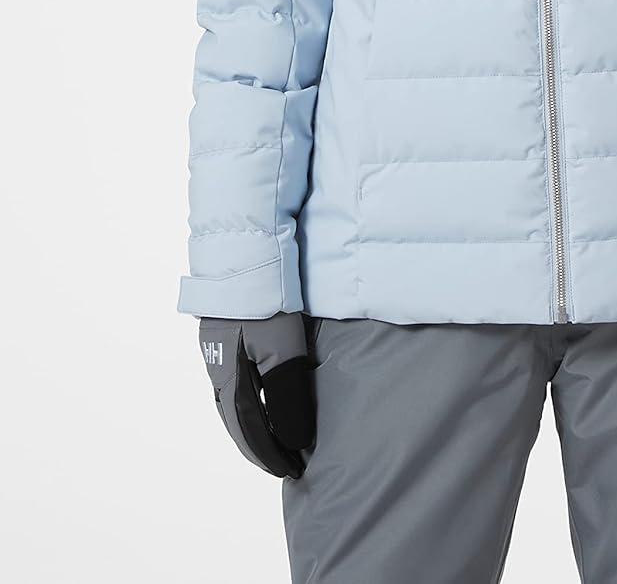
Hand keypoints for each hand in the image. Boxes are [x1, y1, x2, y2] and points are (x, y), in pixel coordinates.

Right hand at [198, 312, 314, 477]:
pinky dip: (247, 395)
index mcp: (228, 377)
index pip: (248, 429)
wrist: (244, 252)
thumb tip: (292, 440)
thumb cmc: (264, 302)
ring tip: (270, 435)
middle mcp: (217, 365)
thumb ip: (286, 397)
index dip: (269, 452)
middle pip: (235, 417)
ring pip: (231, 396)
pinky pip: (234, 375)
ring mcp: (218, 346)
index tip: (290, 470)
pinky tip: (258, 391)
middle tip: (279, 461)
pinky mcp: (226, 328)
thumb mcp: (282, 351)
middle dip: (257, 443)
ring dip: (250, 421)